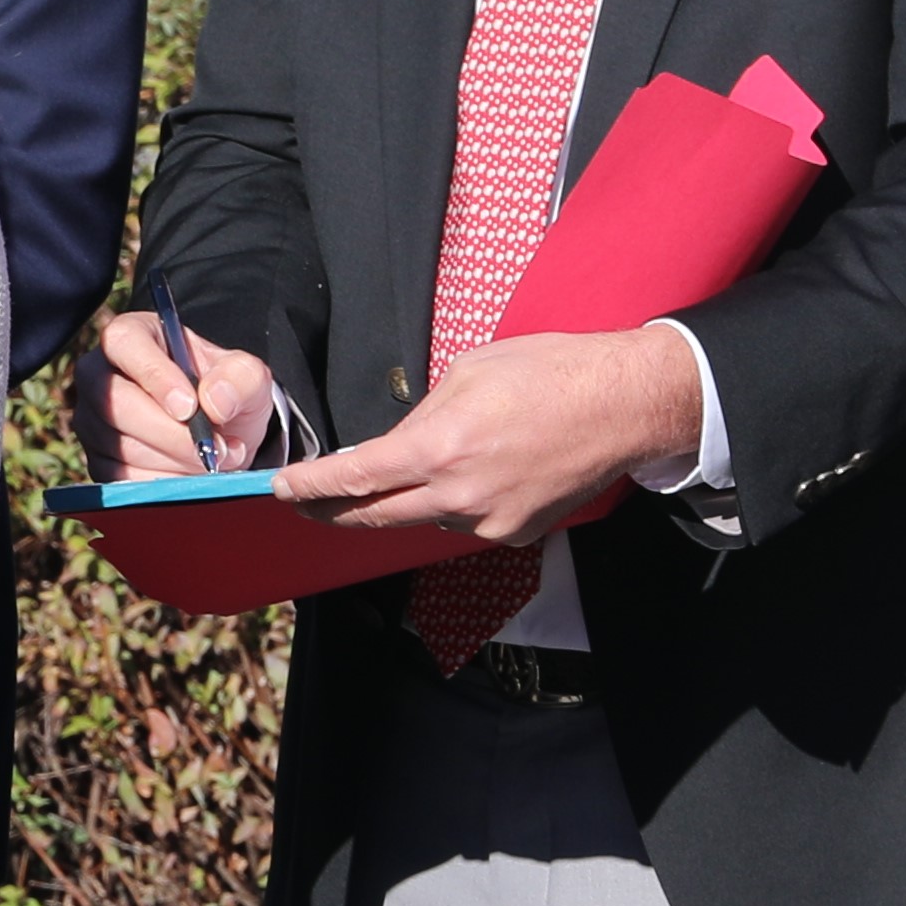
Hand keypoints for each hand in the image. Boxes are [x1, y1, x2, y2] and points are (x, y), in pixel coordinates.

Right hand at [94, 308, 274, 483]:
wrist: (218, 432)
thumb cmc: (224, 391)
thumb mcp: (247, 376)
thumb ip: (240, 377)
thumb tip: (215, 401)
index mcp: (132, 335)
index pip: (125, 343)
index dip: (155, 375)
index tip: (191, 407)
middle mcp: (100, 374)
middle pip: (117, 403)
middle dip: (170, 433)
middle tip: (214, 448)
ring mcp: (93, 420)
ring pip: (122, 446)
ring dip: (175, 461)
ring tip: (214, 459)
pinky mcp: (97, 460)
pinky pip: (123, 477)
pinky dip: (165, 482)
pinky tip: (192, 475)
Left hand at [282, 328, 699, 543]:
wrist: (623, 405)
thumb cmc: (549, 373)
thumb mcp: (469, 371)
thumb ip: (423, 416)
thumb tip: (400, 443)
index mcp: (439, 448)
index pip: (355, 478)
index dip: (311, 487)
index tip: (282, 490)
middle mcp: (459, 496)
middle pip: (374, 517)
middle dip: (331, 511)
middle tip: (303, 505)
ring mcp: (488, 522)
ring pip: (422, 517)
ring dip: (404, 500)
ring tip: (419, 465)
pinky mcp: (514, 534)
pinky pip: (463, 523)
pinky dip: (452, 504)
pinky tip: (474, 473)